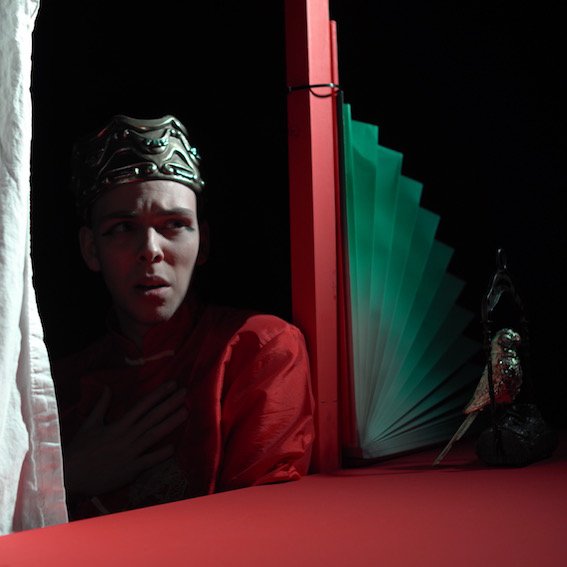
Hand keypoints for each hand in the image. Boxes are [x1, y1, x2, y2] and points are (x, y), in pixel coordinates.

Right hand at [63, 381, 187, 497]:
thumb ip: (101, 406)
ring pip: (154, 434)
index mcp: (118, 425)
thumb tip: (107, 388)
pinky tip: (173, 447)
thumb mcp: (90, 424)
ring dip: (171, 423)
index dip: (158, 394)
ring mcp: (130, 453)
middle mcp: (127, 436)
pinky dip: (161, 454)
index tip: (172, 384)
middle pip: (153, 417)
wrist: (70, 475)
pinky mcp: (130, 469)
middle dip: (170, 403)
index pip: (143, 405)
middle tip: (185, 392)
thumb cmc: (79, 449)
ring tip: (185, 412)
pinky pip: (149, 460)